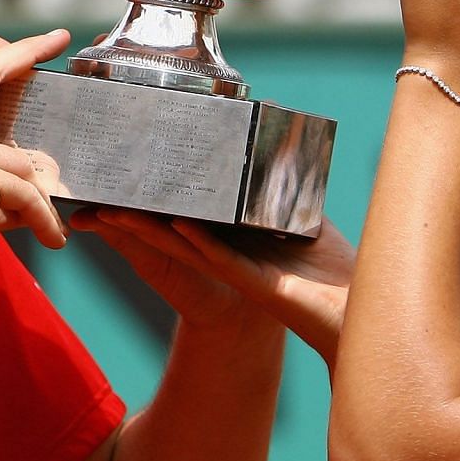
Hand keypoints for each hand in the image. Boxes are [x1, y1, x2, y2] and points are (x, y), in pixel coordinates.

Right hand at [72, 210, 355, 364]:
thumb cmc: (338, 271)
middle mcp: (230, 257)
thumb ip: (291, 190)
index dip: (155, 203)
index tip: (124, 184)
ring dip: (151, 229)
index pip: (187, 217)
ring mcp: (240, 271)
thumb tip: (287, 147)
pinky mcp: (256, 283)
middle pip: (172, 232)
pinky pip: (221, 259)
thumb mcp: (308, 219)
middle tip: (99, 200)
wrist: (360, 313)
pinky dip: (200, 241)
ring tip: (119, 212)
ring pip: (186, 246)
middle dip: (136, 217)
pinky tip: (178, 226)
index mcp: (237, 242)